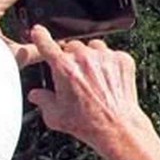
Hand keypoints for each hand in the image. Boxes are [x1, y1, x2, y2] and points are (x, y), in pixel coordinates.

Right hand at [25, 26, 152, 158]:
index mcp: (64, 68)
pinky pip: (112, 53)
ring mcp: (105, 57)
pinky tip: (108, 80)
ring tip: (93, 77)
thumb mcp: (55, 116)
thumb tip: (36, 95)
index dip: (41, 36)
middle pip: (72, 46)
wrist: (117, 128)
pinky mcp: (122, 59)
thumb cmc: (87, 124)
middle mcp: (84, 58)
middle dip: (71, 57)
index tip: (38, 31)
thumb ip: (43, 101)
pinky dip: (109, 63)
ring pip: (93, 47)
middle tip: (75, 76)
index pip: (47, 44)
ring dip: (90, 57)